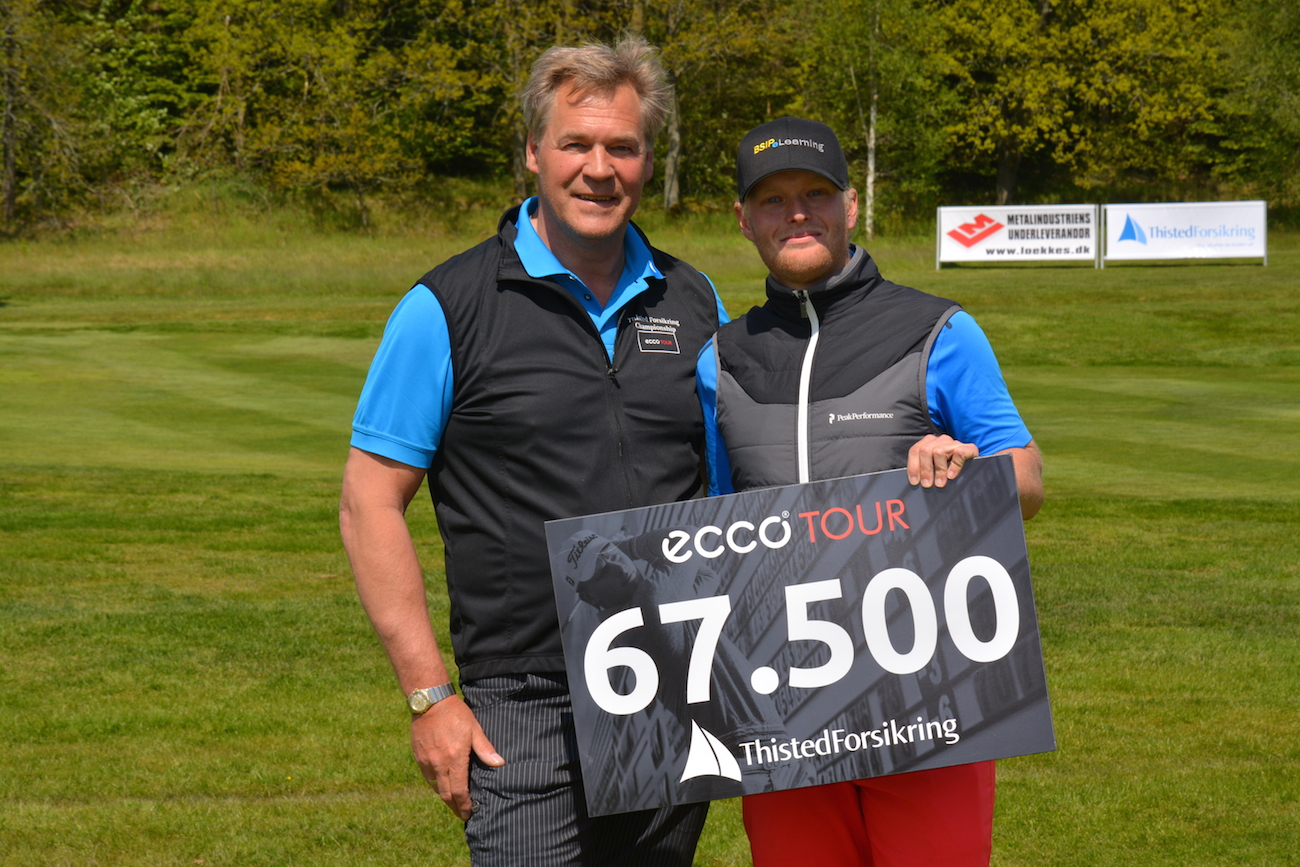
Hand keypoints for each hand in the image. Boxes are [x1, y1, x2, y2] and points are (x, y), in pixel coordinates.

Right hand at [410, 695, 504, 820]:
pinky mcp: (418, 757)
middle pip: (446, 794)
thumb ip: (485, 749)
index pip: (459, 791)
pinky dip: (436, 785)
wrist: (430, 701)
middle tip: (462, 815)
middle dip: (455, 807)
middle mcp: (438, 764)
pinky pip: (427, 778)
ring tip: (454, 803)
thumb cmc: (455, 714)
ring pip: (436, 788)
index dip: (464, 805)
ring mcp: (426, 761)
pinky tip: (442, 785)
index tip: (469, 813)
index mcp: (454, 759)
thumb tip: (500, 763)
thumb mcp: (474, 729)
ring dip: (445, 797)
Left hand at [907, 434, 978, 488]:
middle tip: (927, 484)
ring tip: (940, 483)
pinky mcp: (969, 448)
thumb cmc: (951, 471)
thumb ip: (924, 470)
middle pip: (925, 451)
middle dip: (925, 470)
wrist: (977, 469)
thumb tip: (914, 482)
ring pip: (939, 451)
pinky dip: (954, 466)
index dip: (913, 466)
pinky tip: (952, 476)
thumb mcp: (935, 469)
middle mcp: (941, 440)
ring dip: (939, 470)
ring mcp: (955, 443)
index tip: (915, 481)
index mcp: (930, 443)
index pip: (915, 450)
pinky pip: (959, 453)